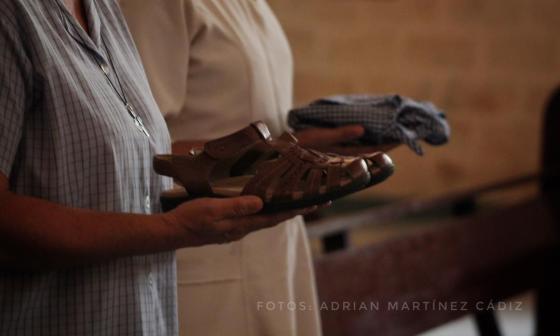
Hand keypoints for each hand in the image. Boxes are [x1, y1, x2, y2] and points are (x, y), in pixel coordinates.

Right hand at [165, 196, 318, 245]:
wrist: (171, 231)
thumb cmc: (190, 219)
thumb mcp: (213, 209)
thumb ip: (236, 207)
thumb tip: (261, 203)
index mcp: (242, 224)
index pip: (275, 217)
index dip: (296, 210)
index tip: (315, 204)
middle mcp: (242, 227)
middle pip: (274, 217)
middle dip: (294, 209)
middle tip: (314, 199)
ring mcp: (235, 226)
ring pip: (264, 216)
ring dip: (281, 208)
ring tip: (295, 199)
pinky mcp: (228, 223)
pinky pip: (252, 215)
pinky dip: (265, 208)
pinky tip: (264, 202)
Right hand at [294, 125, 399, 155]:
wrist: (283, 155)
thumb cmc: (298, 146)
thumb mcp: (318, 137)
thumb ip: (340, 134)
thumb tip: (362, 129)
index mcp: (345, 154)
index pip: (374, 150)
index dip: (389, 144)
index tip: (405, 136)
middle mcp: (346, 155)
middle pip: (373, 148)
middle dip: (388, 140)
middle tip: (406, 130)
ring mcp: (342, 153)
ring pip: (366, 146)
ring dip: (379, 138)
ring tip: (393, 129)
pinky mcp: (335, 149)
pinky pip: (356, 143)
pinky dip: (366, 137)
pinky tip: (372, 131)